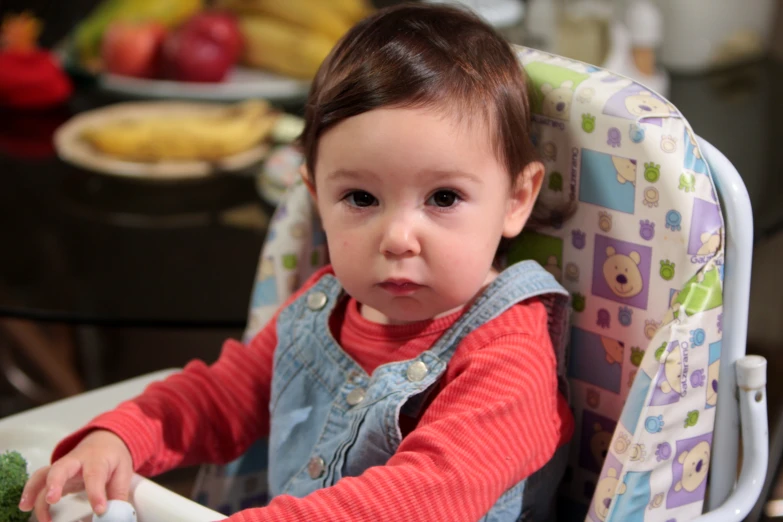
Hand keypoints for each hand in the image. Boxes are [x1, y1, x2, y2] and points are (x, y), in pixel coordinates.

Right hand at [19, 430, 133, 521]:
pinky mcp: (54, 476)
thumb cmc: (113, 458)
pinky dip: (30, 493)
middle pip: (61, 468)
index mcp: (97, 460)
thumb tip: (116, 515)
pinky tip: (26, 507)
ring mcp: (62, 468)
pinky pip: (38, 481)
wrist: (103, 442)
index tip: (100, 510)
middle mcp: (76, 462)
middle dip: (55, 483)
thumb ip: (118, 494)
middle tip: (52, 499)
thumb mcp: (123, 472)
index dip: (96, 494)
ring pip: (44, 474)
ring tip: (28, 509)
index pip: (95, 475)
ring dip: (35, 491)